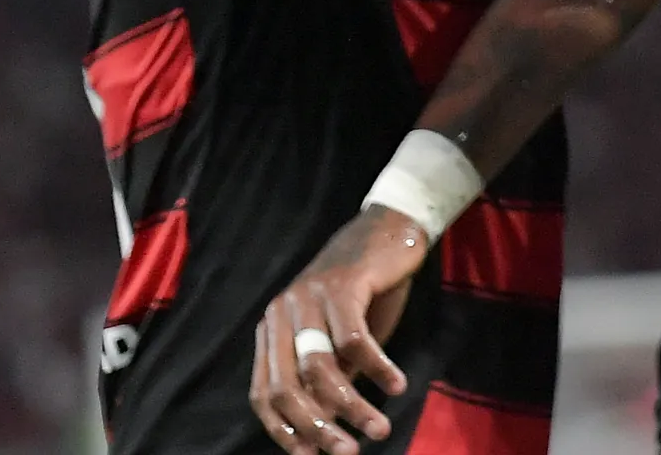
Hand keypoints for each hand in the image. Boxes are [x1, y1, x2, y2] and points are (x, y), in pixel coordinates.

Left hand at [249, 206, 425, 454]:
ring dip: (352, 405)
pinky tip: (396, 384)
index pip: (263, 395)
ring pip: (320, 368)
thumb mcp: (342, 340)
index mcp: (273, 329)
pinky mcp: (342, 285)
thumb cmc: (366, 289)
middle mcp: (281, 313)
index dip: (284, 431)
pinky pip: (354, 340)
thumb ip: (330, 376)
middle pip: (286, 387)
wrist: (391, 228)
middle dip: (318, 426)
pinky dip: (377, 368)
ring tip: (379, 427)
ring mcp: (308, 296)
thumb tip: (326, 431)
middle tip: (349, 451)